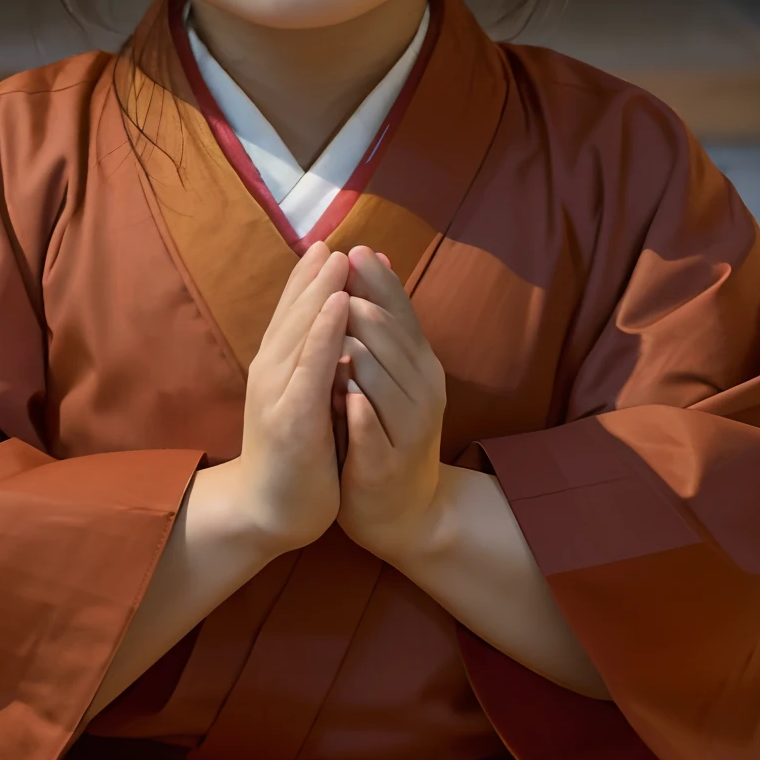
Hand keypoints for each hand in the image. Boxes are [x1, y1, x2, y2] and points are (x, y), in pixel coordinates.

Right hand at [228, 242, 349, 553]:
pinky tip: (337, 308)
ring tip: (337, 259)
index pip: (291, 312)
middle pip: (293, 313)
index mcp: (275, 367)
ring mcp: (277, 393)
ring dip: (318, 293)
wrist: (267, 511)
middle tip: (333, 240)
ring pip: (299, 331)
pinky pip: (310, 367)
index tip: (327, 244)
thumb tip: (333, 326)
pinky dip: (323, 333)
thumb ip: (314, 363)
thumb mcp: (304, 400)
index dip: (307, 278)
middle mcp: (270, 371)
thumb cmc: (293, 455)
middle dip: (314, 276)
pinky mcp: (291, 418)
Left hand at [336, 247, 447, 563]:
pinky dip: (361, 412)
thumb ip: (381, 322)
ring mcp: (408, 429)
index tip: (353, 250)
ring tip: (336, 330)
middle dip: (364, 311)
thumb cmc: (388, 429)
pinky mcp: (387, 465)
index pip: (402, 313)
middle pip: (393, 342)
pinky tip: (345, 396)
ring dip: (359, 356)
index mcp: (420, 364)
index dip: (379, 282)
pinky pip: (374, 433)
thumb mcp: (391, 372)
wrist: (402, 510)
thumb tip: (371, 257)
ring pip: (383, 383)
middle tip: (338, 284)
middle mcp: (422, 391)